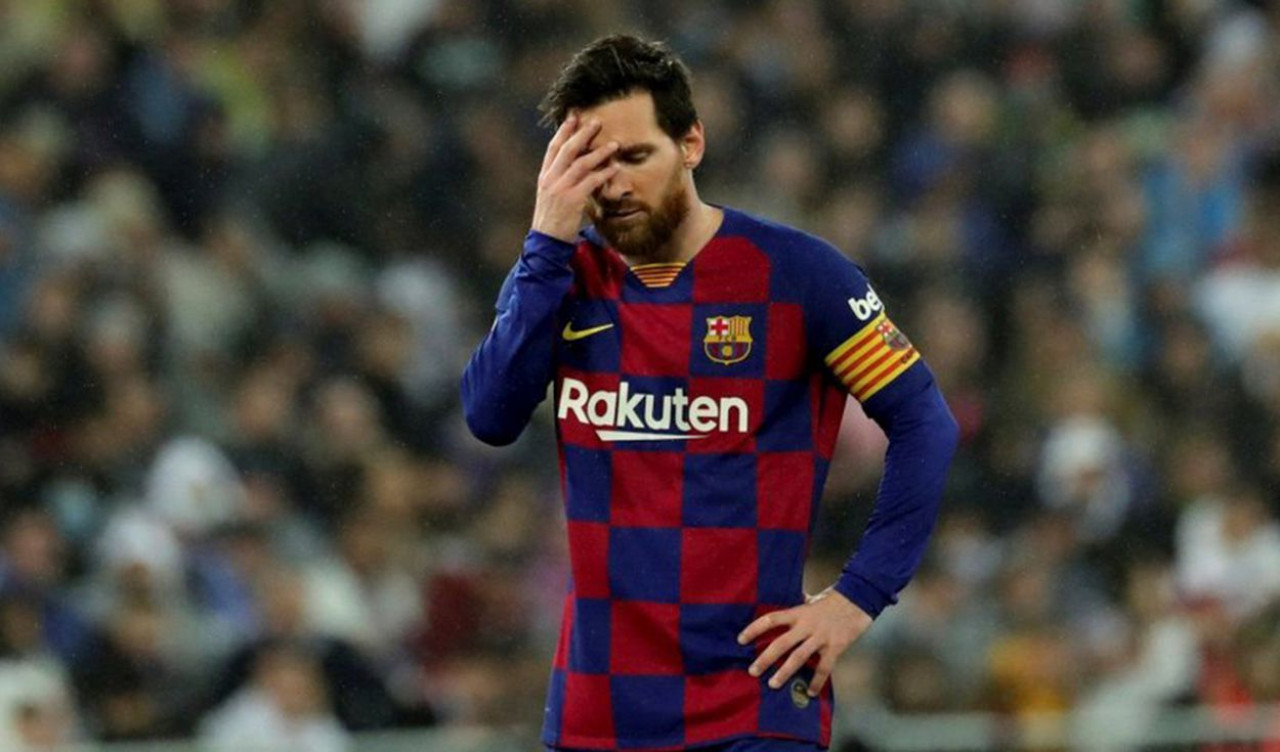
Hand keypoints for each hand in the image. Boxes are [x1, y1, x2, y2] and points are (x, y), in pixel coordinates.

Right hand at [531, 115, 619, 243]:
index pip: (553, 148)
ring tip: (614, 145)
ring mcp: (560, 189)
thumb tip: (575, 166)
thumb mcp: (550, 196)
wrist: (546, 241)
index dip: (563, 131)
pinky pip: (591, 182)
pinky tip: (615, 169)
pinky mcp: (572, 200)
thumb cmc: (552, 219)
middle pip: (567, 150)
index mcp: (544, 176)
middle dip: (582, 134)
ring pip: (581, 163)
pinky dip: (604, 174)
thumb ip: (560, 180)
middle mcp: (550, 179)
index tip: (573, 118)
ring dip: (599, 152)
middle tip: (596, 122)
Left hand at [737, 587, 872, 696]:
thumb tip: (784, 613)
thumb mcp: (811, 601)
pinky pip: (824, 668)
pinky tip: (811, 693)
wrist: (858, 600)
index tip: (741, 640)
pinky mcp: (835, 648)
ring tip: (773, 684)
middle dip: (765, 658)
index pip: (771, 619)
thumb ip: (798, 609)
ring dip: (784, 672)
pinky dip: (817, 682)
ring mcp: (820, 638)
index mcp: (798, 613)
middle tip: (753, 670)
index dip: (754, 629)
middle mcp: (806, 626)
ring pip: (798, 658)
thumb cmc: (833, 601)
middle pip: (781, 643)